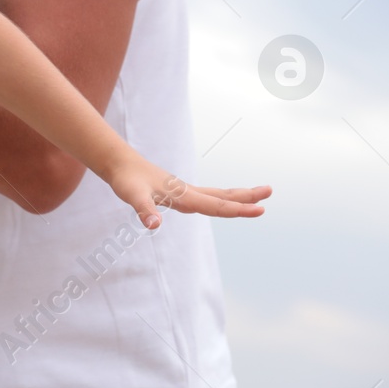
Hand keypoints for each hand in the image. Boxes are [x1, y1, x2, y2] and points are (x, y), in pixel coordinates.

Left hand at [105, 154, 270, 228]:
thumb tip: (154, 225)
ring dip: (237, 196)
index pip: (216, 205)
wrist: (118, 162)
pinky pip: (205, 197)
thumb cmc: (125, 179)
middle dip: (246, 197)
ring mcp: (183, 191)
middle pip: (222, 196)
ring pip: (216, 195)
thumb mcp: (131, 196)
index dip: (238, 209)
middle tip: (270, 191)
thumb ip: (143, 210)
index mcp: (182, 195)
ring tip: (257, 196)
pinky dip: (220, 199)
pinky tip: (222, 202)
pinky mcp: (177, 192)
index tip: (261, 210)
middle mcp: (187, 192)